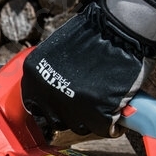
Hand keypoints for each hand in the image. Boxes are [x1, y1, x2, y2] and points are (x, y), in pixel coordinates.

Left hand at [20, 0, 155, 137]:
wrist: (121, 28)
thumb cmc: (94, 33)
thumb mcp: (57, 51)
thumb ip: (51, 73)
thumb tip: (54, 94)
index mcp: (34, 76)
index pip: (36, 106)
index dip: (53, 106)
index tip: (65, 105)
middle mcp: (47, 94)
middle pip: (57, 120)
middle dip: (73, 114)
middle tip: (88, 103)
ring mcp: (71, 106)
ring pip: (80, 127)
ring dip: (92, 119)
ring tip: (105, 103)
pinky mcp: (97, 114)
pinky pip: (105, 127)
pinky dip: (113, 122)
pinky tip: (118, 109)